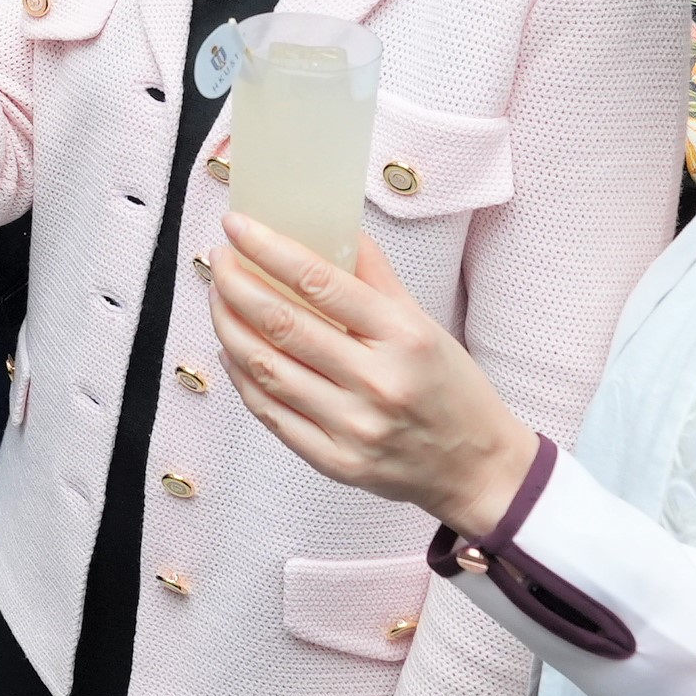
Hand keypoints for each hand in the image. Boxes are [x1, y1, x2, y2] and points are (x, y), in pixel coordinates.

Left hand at [203, 212, 540, 534]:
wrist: (477, 470)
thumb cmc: (451, 389)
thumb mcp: (424, 323)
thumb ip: (375, 275)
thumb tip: (333, 226)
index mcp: (403, 337)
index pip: (319, 281)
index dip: (268, 249)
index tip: (236, 225)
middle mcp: (376, 382)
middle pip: (282, 324)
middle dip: (236, 285)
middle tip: (218, 261)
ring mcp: (353, 427)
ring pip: (265, 368)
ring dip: (229, 327)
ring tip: (219, 299)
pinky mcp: (335, 461)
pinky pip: (270, 413)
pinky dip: (242, 376)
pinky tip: (233, 349)